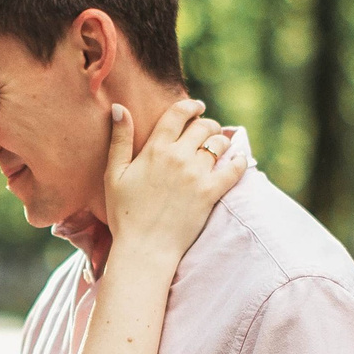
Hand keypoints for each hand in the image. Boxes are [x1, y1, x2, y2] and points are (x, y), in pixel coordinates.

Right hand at [102, 98, 245, 263]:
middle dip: (207, 123)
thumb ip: (120, 139)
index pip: (178, 114)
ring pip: (219, 144)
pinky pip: (233, 170)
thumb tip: (119, 108)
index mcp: (155, 149)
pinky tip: (239, 159)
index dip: (190, 105)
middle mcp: (178, 157)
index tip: (197, 106)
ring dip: (221, 140)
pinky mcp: (210, 193)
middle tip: (208, 129)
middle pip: (202, 126)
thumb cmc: (125, 214)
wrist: (144, 248)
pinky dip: (239, 161)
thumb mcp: (114, 174)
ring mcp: (196, 175)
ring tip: (220, 144)